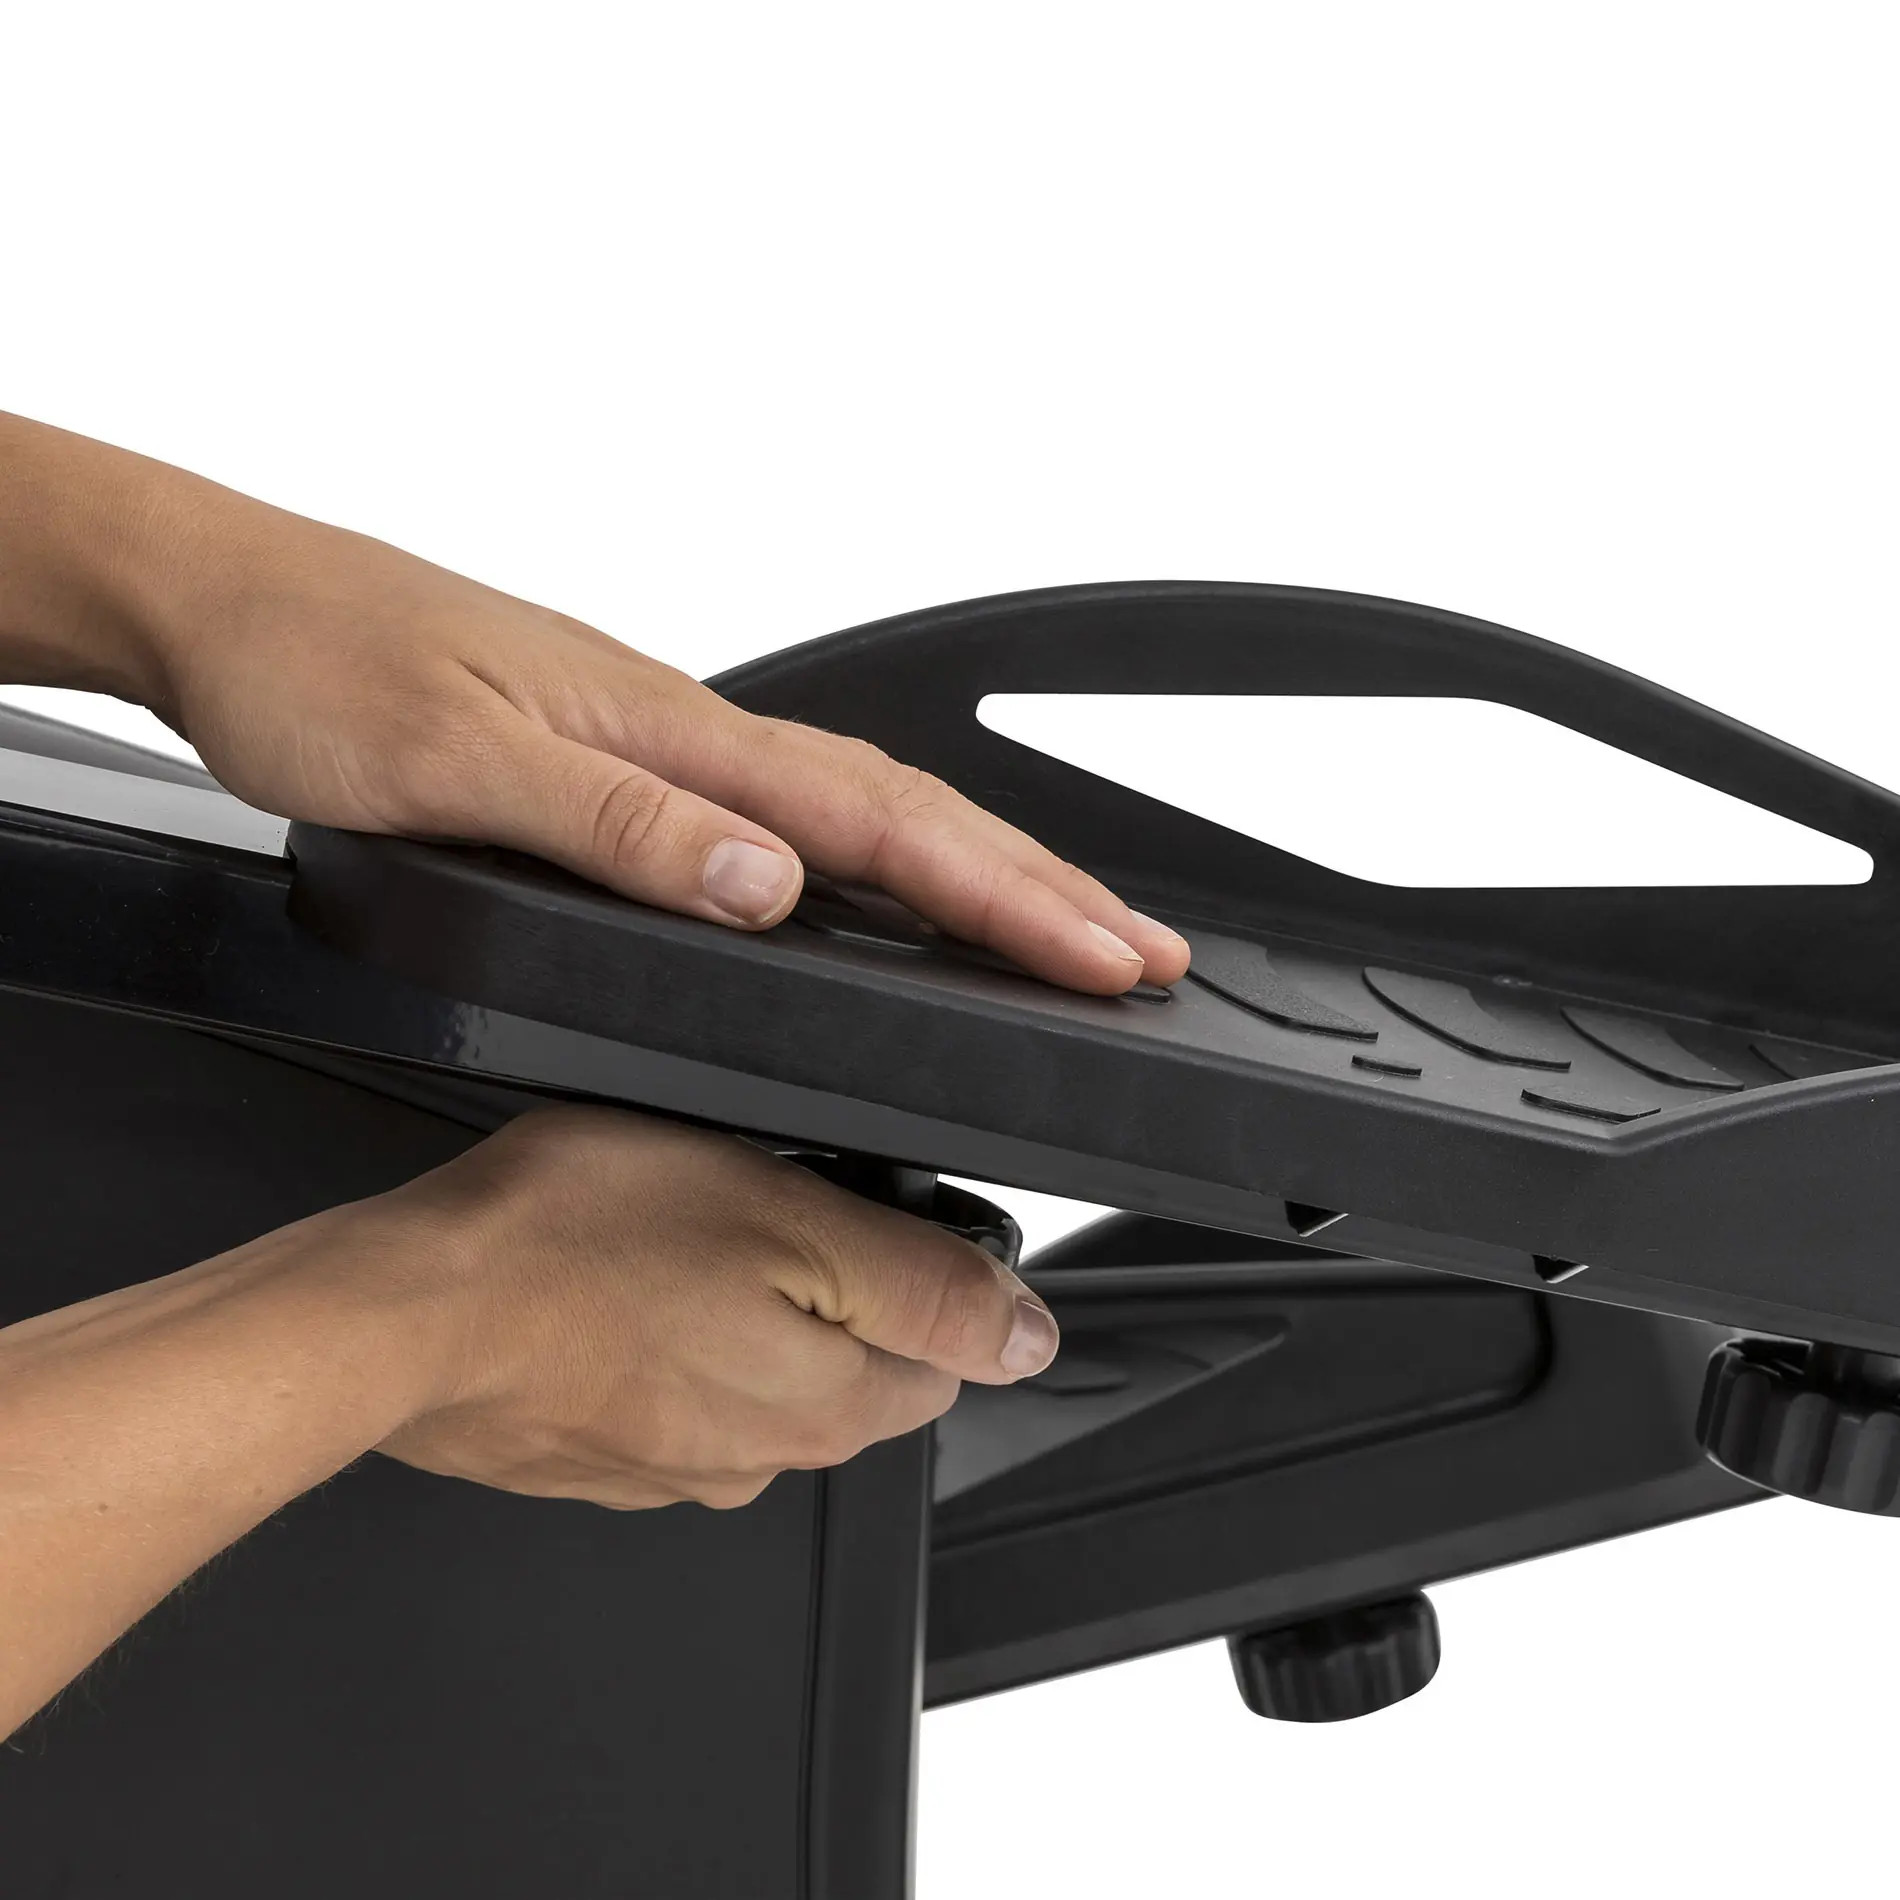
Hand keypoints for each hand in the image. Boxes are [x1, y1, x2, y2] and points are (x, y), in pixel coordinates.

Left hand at [0, 416, 1188, 993]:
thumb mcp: (455, 765)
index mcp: (674, 734)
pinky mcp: (635, 761)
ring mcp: (671, 744)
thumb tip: (770, 885)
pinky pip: (802, 815)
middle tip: (1143, 950)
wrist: (231, 602)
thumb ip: (621, 830)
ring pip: (867, 811)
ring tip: (1063, 927)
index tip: (1105, 953)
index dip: (1006, 900)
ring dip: (978, 872)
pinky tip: (895, 895)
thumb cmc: (322, 665)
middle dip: (1041, 889)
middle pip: (910, 813)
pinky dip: (885, 860)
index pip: (883, 829)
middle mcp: (692, 733)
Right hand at [364, 1107, 1056, 1508]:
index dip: (911, 1268)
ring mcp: (672, 1470)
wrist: (400, 1314)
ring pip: (752, 1369)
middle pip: (849, 1363)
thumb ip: (923, 1283)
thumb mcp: (786, 1220)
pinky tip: (606, 1284)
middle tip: (740, 1202)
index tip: (846, 1210)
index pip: (941, 1355)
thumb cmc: (571, 1247)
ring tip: (660, 1234)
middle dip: (819, 1283)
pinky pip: (666, 1388)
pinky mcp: (597, 1458)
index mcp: (831, 1409)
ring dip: (731, 1305)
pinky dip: (654, 1336)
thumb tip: (1029, 1336)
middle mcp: (762, 1462)